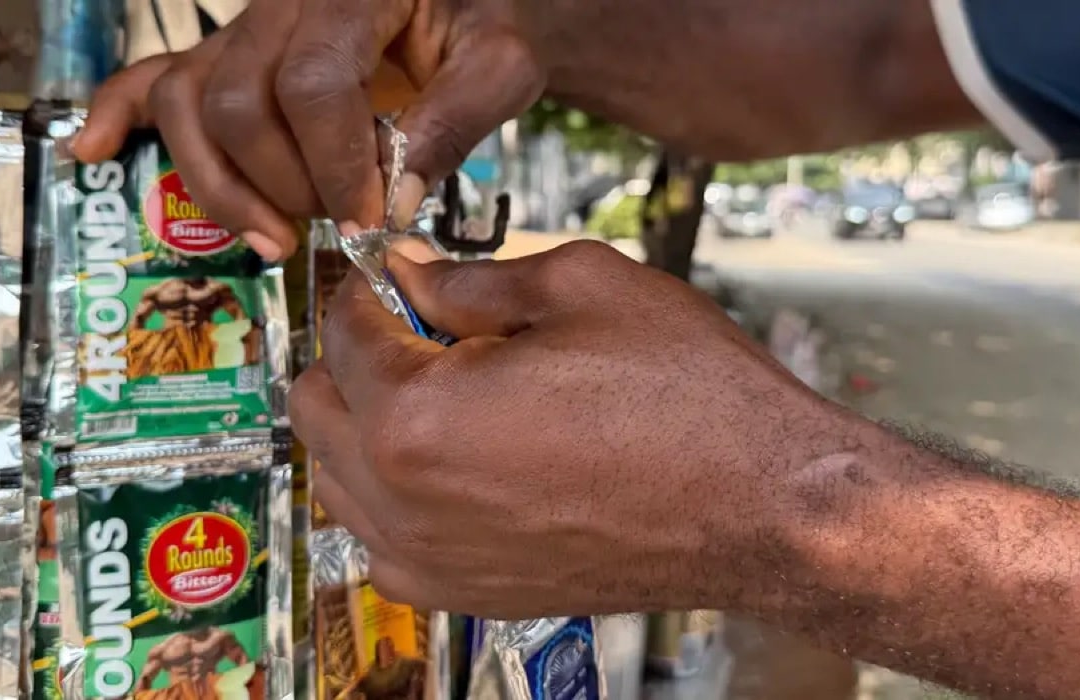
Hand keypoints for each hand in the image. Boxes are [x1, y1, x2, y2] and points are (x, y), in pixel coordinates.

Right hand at [73, 0, 544, 260]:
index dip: (335, 167)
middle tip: (342, 222)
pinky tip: (92, 150)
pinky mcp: (226, 52)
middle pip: (239, 104)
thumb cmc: (479, 22)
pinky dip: (119, 115)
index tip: (370, 220)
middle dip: (287, 186)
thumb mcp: (501, 63)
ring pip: (189, 103)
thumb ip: (458, 121)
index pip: (313, 85)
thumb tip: (392, 199)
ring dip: (224, 187)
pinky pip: (152, 75)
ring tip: (273, 239)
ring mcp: (244, 26)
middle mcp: (281, 2)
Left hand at [290, 241, 830, 617]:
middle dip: (354, 355)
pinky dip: (395, 496)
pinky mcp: (463, 594)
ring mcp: (430, 559)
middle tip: (418, 328)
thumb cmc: (690, 398)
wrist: (763, 506)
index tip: (394, 273)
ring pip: (337, 477)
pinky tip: (456, 463)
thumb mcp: (581, 285)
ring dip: (366, 425)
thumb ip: (471, 277)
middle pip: (316, 405)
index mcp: (418, 415)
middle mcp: (405, 500)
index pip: (341, 330)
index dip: (368, 286)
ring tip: (444, 394)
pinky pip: (381, 541)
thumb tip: (412, 275)